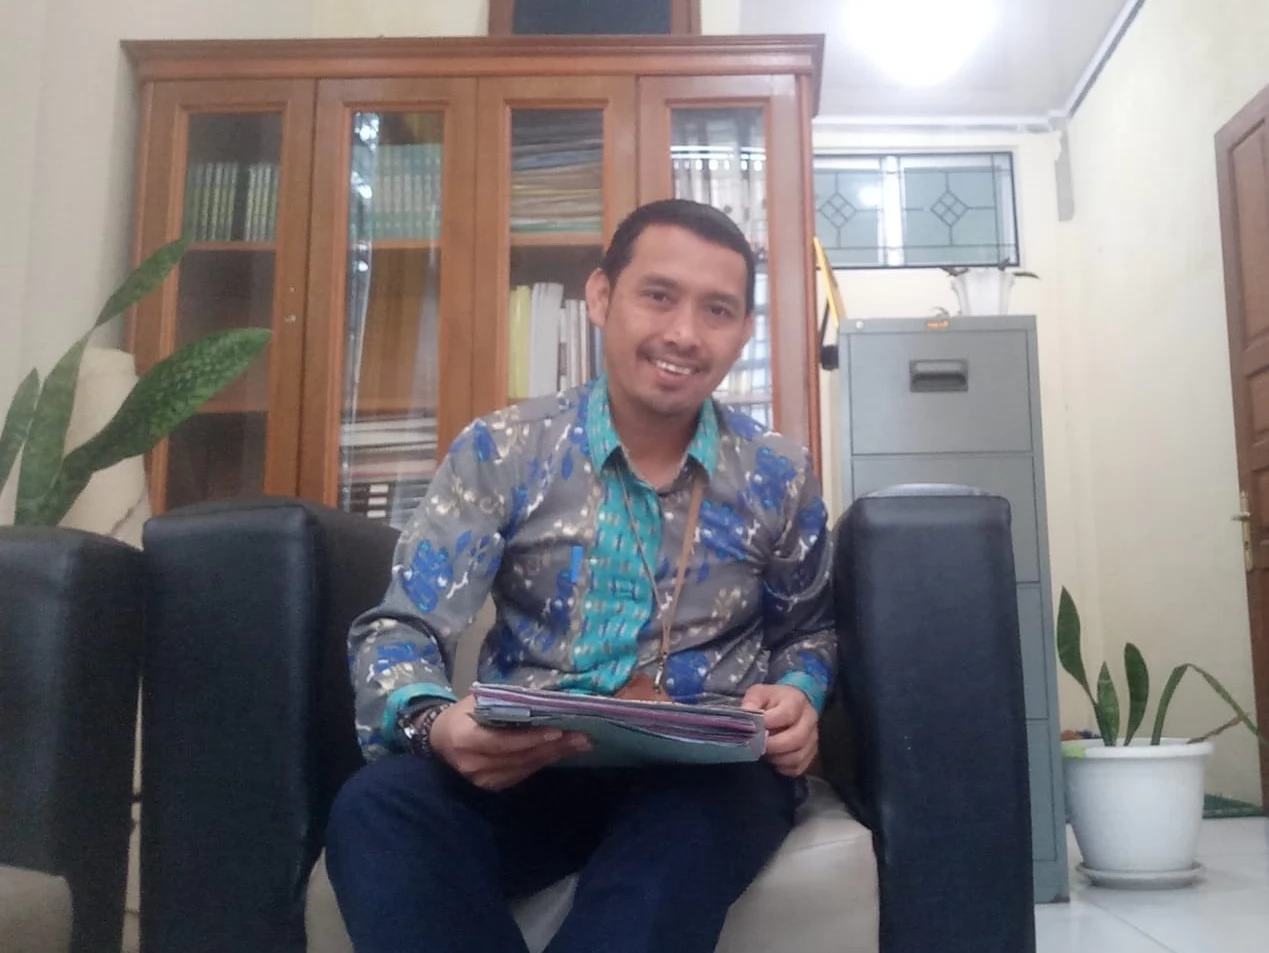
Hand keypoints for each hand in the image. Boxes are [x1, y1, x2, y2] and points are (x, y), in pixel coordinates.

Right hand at [427, 695, 590, 790]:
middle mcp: (472, 764)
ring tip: (579, 743)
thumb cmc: (462, 714)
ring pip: (525, 767)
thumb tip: (543, 698)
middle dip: (553, 746)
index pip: (502, 742)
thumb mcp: (477, 701)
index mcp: (464, 739)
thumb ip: (504, 702)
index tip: (557, 730)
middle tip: (582, 737)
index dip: (530, 738)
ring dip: (554, 755)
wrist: (440, 739)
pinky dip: (542, 762)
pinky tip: (561, 752)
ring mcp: (482, 779)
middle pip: (519, 757)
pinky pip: (522, 774)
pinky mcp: (492, 786)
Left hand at [743, 684, 817, 777]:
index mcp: (796, 701)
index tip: (754, 728)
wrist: (790, 704)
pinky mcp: (811, 753)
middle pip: (796, 739)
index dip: (768, 723)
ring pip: (798, 756)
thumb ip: (752, 701)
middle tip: (756, 747)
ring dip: (777, 759)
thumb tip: (746, 712)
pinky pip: (798, 767)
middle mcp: (809, 719)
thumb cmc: (772, 700)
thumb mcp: (760, 693)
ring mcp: (812, 738)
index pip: (786, 715)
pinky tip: (772, 761)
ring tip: (763, 754)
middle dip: (772, 746)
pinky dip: (783, 768)